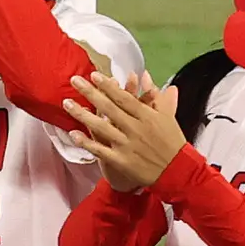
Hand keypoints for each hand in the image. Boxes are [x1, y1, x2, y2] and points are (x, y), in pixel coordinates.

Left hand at [63, 72, 188, 193]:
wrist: (177, 171)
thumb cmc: (172, 141)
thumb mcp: (168, 115)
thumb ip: (155, 94)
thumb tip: (145, 74)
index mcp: (147, 116)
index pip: (124, 98)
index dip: (108, 86)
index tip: (94, 75)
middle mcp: (136, 129)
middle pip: (109, 108)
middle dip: (91, 93)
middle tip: (74, 80)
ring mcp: (127, 145)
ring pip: (101, 127)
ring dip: (82, 115)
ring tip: (67, 103)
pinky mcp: (121, 161)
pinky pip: (101, 150)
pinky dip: (87, 142)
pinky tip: (73, 133)